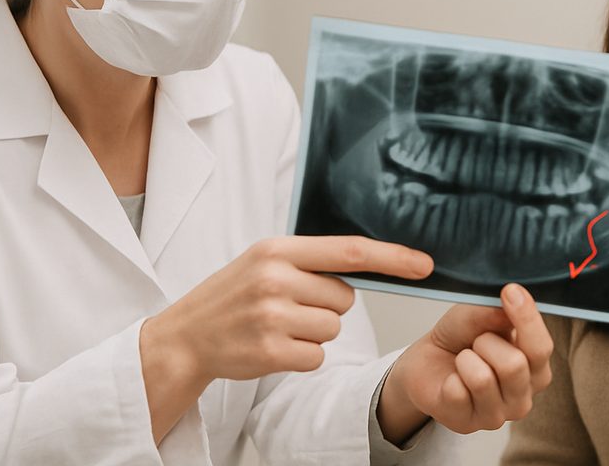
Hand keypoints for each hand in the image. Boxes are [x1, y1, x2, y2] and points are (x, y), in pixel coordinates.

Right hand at [142, 235, 432, 382]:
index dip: (391, 257)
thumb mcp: (264, 262)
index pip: (349, 250)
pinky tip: (274, 347)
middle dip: (325, 307)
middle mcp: (275, 279)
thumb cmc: (233, 297)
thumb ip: (310, 261)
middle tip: (288, 307)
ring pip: (332, 329)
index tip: (424, 264)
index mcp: (277, 250)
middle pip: (344, 299)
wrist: (184, 338)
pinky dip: (303, 357)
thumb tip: (370, 264)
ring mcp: (272, 317)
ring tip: (277, 326)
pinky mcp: (271, 352)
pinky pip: (317, 357)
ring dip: (313, 334)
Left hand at [376, 283, 553, 441]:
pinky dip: (448, 378)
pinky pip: (457, 392)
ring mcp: (496, 415)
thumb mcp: (476, 315)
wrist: (427, 361)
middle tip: (476, 341)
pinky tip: (451, 380)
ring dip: (465, 359)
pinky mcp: (466, 424)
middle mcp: (523, 397)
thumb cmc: (460, 338)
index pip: (542, 347)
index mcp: (535, 368)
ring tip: (463, 360)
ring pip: (482, 379)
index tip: (510, 291)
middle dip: (486, 342)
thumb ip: (493, 311)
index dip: (526, 318)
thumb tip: (510, 302)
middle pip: (514, 366)